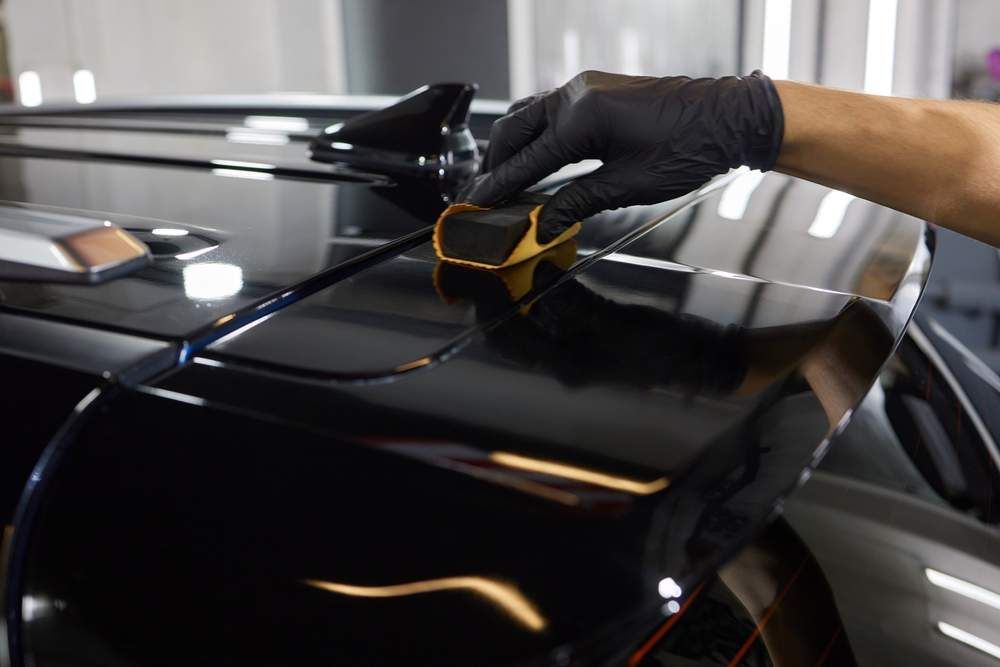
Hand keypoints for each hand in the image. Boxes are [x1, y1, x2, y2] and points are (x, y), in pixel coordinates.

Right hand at [464, 70, 783, 241]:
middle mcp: (576, 94)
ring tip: (497, 178)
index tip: (475, 204)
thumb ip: (577, 202)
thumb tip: (543, 224)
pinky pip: (549, 110)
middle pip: (514, 130)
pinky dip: (532, 134)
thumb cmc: (688, 149)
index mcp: (581, 118)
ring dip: (510, 147)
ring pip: (528, 116)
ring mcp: (585, 87)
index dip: (498, 186)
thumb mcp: (628, 186)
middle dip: (493, 164)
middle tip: (479, 195)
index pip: (526, 160)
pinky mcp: (596, 89)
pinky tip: (531, 155)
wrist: (729, 118)